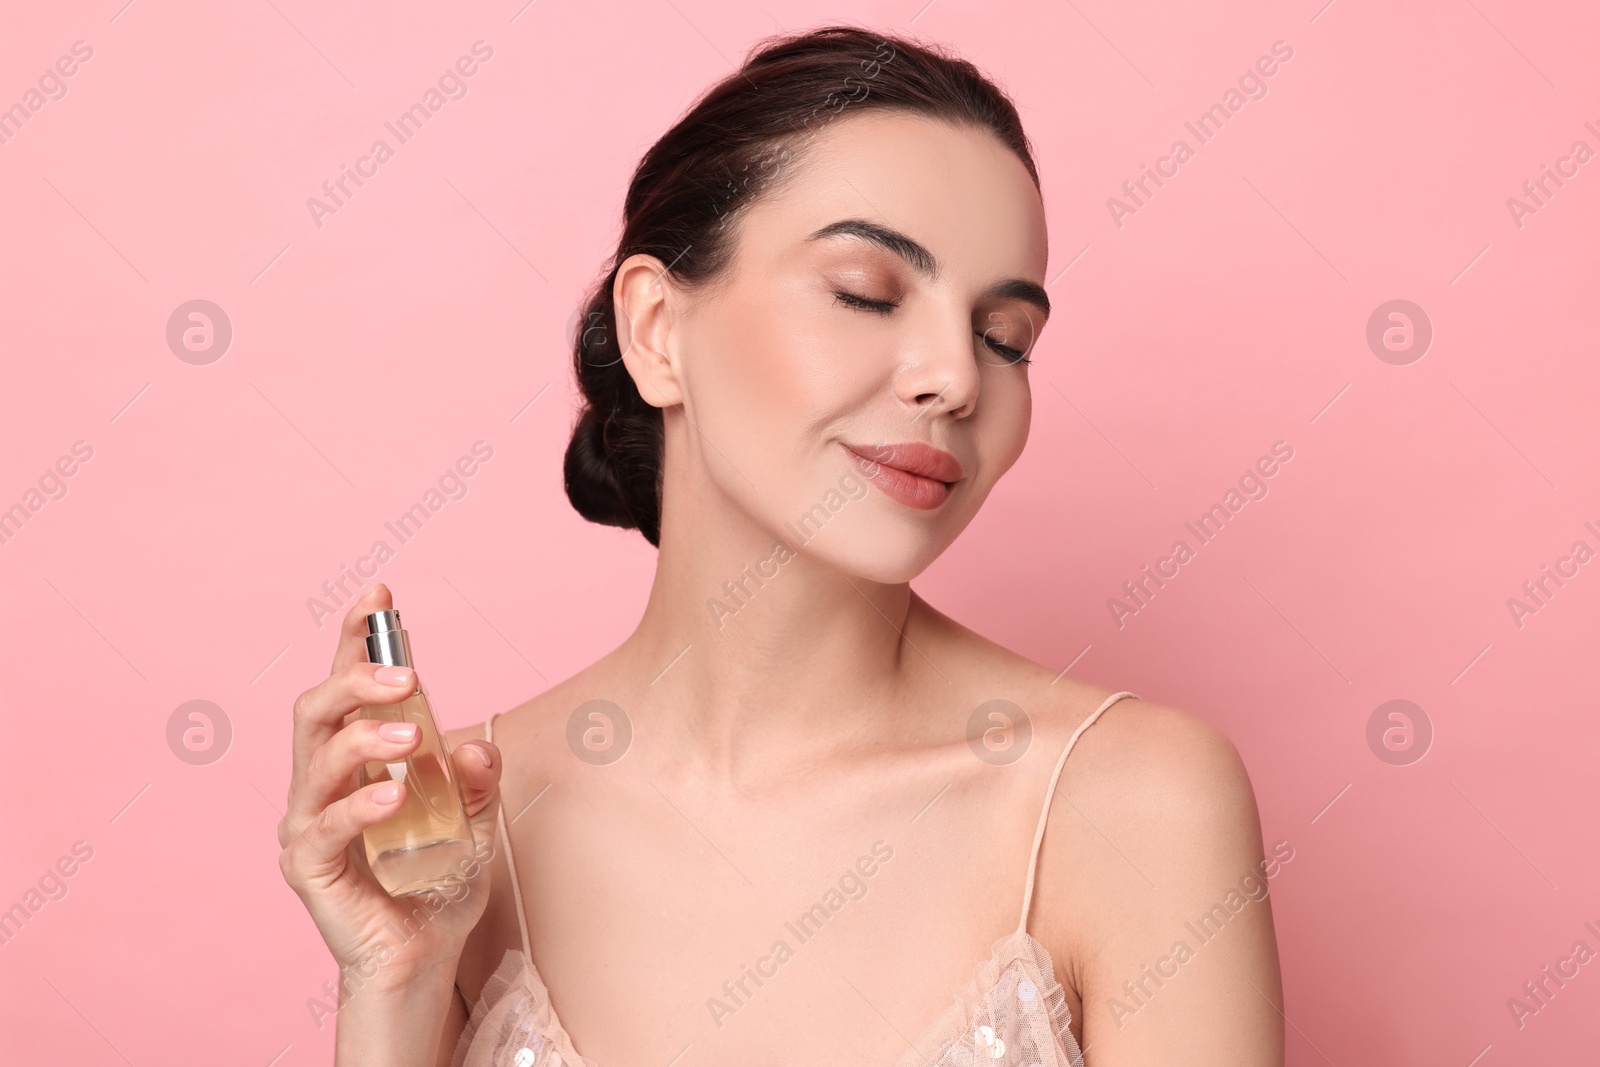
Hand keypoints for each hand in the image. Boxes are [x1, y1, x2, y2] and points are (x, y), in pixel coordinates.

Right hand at [278, 583, 502, 989]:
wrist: (422, 958)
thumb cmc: (437, 882)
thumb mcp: (474, 821)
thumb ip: (477, 780)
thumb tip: (478, 745)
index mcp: (354, 757)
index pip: (346, 684)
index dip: (357, 636)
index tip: (380, 592)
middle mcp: (320, 782)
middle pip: (316, 710)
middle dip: (356, 679)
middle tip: (406, 674)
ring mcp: (308, 823)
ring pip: (316, 759)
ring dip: (364, 738)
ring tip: (413, 738)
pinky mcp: (309, 868)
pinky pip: (325, 827)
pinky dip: (360, 807)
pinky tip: (394, 797)